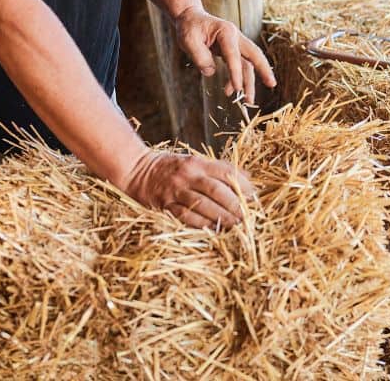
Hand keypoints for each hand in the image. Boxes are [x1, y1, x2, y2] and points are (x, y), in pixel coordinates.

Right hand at [118, 150, 255, 228]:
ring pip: (203, 205)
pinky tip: (213, 229)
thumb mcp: (195, 161)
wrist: (137, 170)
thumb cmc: (172, 167)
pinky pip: (186, 216)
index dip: (242, 184)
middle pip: (216, 190)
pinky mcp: (165, 204)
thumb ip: (218, 168)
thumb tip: (247, 178)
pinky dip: (201, 224)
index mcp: (197, 162)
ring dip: (221, 217)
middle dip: (234, 204)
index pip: (225, 171)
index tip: (253, 195)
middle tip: (246, 216)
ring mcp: (176, 190)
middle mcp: (188, 175)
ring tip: (234, 224)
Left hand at [174, 6, 276, 104]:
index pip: (233, 55)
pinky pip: (240, 66)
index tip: (237, 89)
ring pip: (248, 63)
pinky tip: (231, 91)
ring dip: (250, 82)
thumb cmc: (189, 27)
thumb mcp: (188, 40)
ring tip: (249, 101)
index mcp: (226, 32)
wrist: (190, 18)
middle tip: (272, 84)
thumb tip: (211, 73)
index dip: (235, 73)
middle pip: (254, 54)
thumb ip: (199, 57)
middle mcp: (235, 37)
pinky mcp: (232, 50)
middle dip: (264, 70)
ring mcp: (236, 43)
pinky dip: (238, 79)